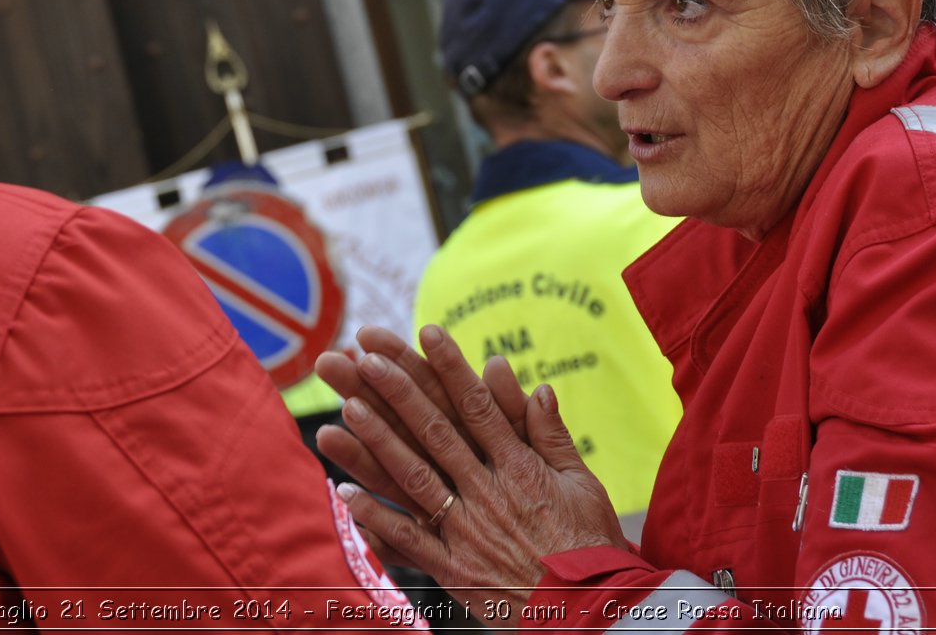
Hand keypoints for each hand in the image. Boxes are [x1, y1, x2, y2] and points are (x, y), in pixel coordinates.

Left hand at [327, 325, 627, 628]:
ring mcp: (467, 529)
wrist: (592, 613)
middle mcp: (488, 491)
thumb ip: (552, 436)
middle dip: (398, 391)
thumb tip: (538, 386)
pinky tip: (343, 490)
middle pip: (436, 432)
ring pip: (415, 477)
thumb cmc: (590, 547)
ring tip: (346, 407)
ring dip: (378, 441)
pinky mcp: (453, 568)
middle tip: (364, 356)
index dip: (450, 367)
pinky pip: (408, 539)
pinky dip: (375, 516)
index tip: (426, 330)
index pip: (478, 406)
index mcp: (520, 467)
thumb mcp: (583, 484)